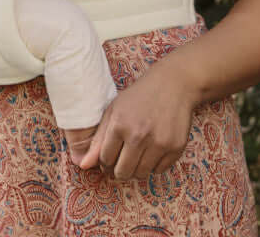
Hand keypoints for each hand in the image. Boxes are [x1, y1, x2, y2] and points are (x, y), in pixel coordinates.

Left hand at [79, 62, 196, 178]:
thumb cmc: (139, 97)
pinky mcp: (176, 148)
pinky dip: (154, 165)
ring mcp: (159, 143)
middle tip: (121, 161)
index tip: (109, 157)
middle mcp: (139, 135)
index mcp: (119, 124)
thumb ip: (98, 139)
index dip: (104, 161)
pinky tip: (152, 149)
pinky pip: (159, 170)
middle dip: (118, 170)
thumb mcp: (114, 111)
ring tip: (136, 154)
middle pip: (122, 172)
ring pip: (141, 174)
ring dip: (136, 169)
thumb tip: (83, 165)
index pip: (105, 159)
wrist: (172, 85)